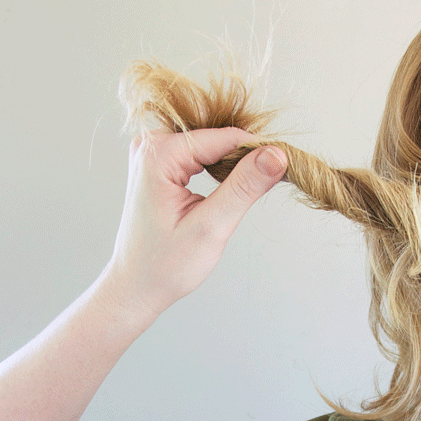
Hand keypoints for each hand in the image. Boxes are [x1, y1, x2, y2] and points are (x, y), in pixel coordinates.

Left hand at [101, 127, 287, 316]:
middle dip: (244, 156)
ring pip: (210, 142)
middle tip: (267, 182)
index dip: (258, 151)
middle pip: (216, 136)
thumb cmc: (165, 265)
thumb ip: (243, 187)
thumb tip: (276, 155)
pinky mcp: (158, 162)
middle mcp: (150, 144)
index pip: (224, 137)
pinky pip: (199, 152)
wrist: (136, 285)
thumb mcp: (210, 227)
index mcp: (158, 155)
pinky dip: (219, 166)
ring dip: (233, 162)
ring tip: (246, 190)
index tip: (285, 168)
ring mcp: (152, 152)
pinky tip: (229, 187)